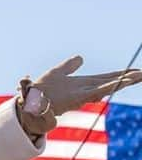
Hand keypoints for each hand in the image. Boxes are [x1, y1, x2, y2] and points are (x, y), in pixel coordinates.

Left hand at [18, 56, 141, 136]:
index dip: (122, 75)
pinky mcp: (76, 99)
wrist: (28, 101)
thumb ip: (70, 66)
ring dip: (122, 82)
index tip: (138, 71)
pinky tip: (120, 82)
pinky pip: (95, 92)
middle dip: (128, 79)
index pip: (107, 78)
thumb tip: (80, 58)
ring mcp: (82, 95)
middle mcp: (85, 90)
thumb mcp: (58, 72)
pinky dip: (108, 87)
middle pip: (111, 82)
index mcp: (83, 84)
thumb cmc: (42, 90)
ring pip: (107, 87)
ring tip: (138, 76)